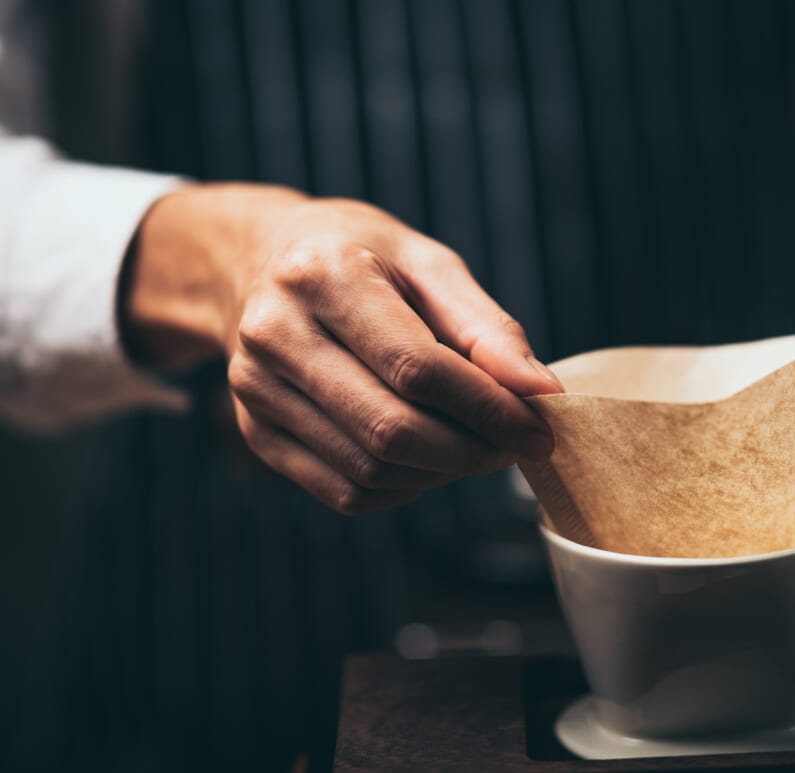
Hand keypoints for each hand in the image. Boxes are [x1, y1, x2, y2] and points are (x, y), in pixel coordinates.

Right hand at [121, 184, 561, 513]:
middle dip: (470, 451)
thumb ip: (486, 327)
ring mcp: (255, 389)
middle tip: (513, 447)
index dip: (487, 409)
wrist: (264, 263)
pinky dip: (402, 489)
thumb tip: (539, 390)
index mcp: (321, 276)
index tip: (538, 429)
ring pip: (369, 469)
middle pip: (390, 428)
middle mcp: (276, 334)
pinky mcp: (256, 431)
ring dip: (440, 474)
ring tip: (474, 449)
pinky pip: (344, 491)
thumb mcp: (428, 265)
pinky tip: (427, 462)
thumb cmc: (362, 259)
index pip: (417, 367)